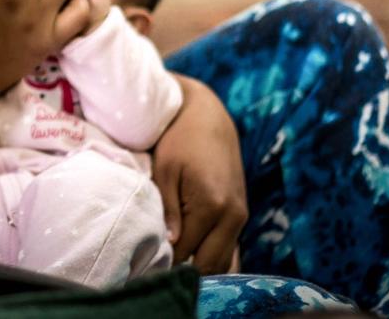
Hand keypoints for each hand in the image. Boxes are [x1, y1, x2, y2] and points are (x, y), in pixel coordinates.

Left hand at [152, 74, 247, 273]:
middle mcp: (233, 215)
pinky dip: (213, 255)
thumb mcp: (165, 171)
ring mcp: (241, 215)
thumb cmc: (179, 140)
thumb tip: (170, 245)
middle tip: (159, 270)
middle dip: (186, 271)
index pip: (186, 251)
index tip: (146, 266)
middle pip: (211, 264)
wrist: (208, 117)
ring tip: (174, 264)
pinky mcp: (242, 213)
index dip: (166, 262)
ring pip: (224, 260)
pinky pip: (230, 247)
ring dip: (201, 266)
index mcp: (211, 206)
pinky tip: (193, 254)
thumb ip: (168, 210)